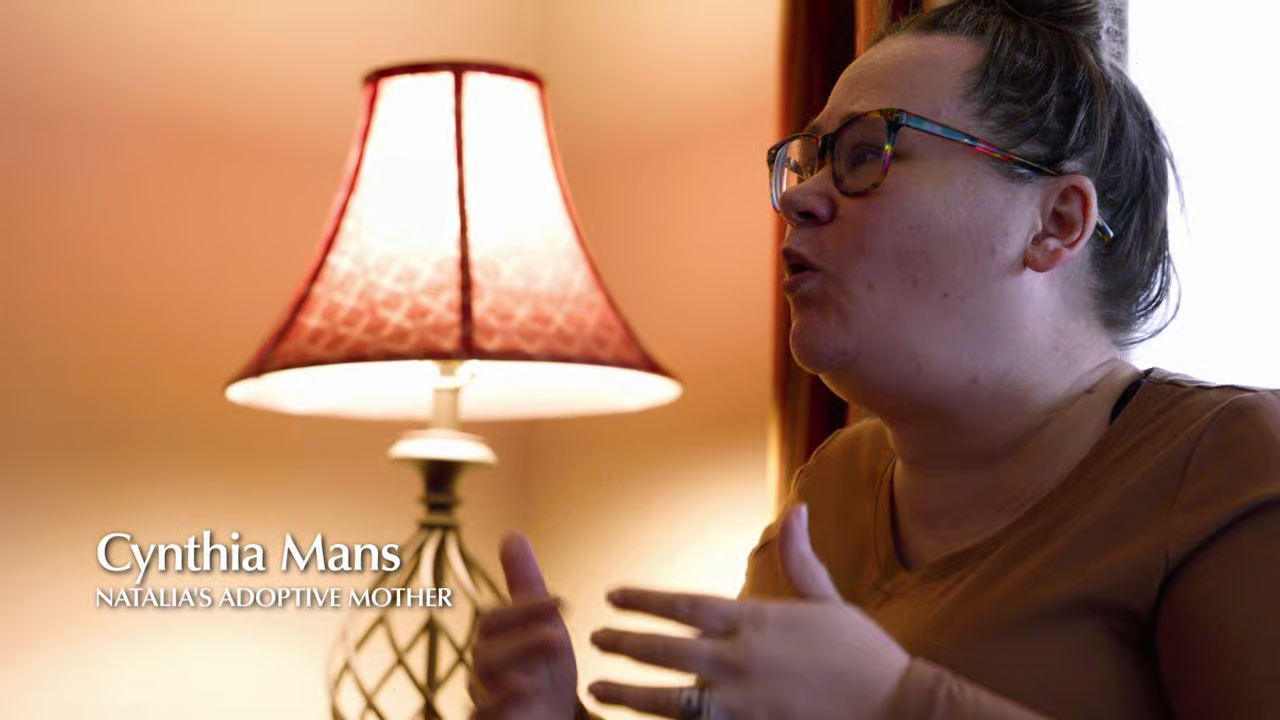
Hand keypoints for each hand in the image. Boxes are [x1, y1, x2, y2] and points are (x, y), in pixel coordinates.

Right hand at [469, 534, 579, 719]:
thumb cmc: (543, 680)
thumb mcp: (542, 630)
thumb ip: (526, 589)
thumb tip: (511, 534)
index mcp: (492, 645)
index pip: (494, 619)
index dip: (526, 608)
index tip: (564, 602)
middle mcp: (481, 673)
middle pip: (486, 650)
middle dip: (523, 639)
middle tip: (558, 635)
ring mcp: (483, 700)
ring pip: (481, 683)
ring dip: (516, 667)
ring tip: (548, 658)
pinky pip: (478, 715)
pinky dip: (497, 704)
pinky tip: (524, 691)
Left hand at [587, 505, 911, 719]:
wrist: (898, 709)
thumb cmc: (863, 654)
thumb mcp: (827, 600)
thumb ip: (799, 559)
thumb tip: (796, 509)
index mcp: (757, 621)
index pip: (684, 605)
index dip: (643, 600)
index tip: (611, 596)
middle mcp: (742, 660)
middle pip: (667, 650)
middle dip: (626, 643)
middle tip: (595, 639)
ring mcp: (744, 704)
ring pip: (670, 699)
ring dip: (629, 694)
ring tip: (598, 689)